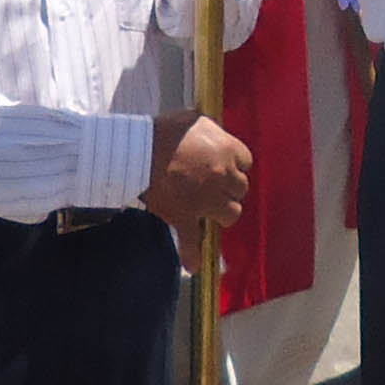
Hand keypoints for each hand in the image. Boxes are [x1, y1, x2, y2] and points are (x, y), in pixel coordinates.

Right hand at [142, 109, 254, 270]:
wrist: (138, 151)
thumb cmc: (164, 131)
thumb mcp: (193, 118)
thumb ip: (210, 128)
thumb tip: (214, 132)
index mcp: (227, 150)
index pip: (246, 160)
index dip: (235, 162)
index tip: (225, 162)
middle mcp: (222, 177)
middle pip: (241, 188)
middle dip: (231, 186)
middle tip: (215, 183)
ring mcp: (206, 201)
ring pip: (231, 214)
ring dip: (223, 211)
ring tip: (211, 208)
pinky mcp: (185, 218)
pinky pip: (191, 241)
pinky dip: (191, 254)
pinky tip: (193, 265)